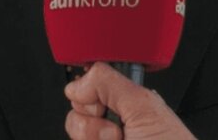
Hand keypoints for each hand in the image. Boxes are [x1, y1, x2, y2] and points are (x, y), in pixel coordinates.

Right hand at [64, 62, 195, 139]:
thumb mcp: (142, 105)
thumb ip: (109, 82)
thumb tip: (78, 84)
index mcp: (127, 103)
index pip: (89, 88)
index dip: (89, 94)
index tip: (102, 105)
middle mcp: (114, 125)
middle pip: (76, 112)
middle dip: (93, 123)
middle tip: (118, 131)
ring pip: (75, 132)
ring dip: (94, 138)